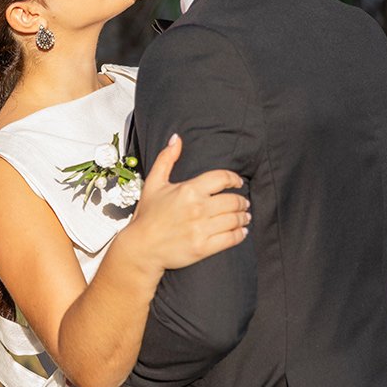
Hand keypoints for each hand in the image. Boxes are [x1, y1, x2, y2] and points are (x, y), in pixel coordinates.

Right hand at [122, 134, 249, 271]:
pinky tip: (241, 231)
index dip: (234, 179)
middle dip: (242, 201)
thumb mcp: (153, 183)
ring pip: (234, 219)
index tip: (238, 183)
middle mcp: (197, 208)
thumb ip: (166, 159)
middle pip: (233, 200)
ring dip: (243, 217)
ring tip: (244, 217)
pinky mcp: (203, 248)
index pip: (222, 178)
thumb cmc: (148, 216)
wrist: (141, 248)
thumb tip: (176, 138)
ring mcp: (201, 229)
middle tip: (244, 203)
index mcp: (188, 190)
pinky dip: (240, 234)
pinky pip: (231, 238)